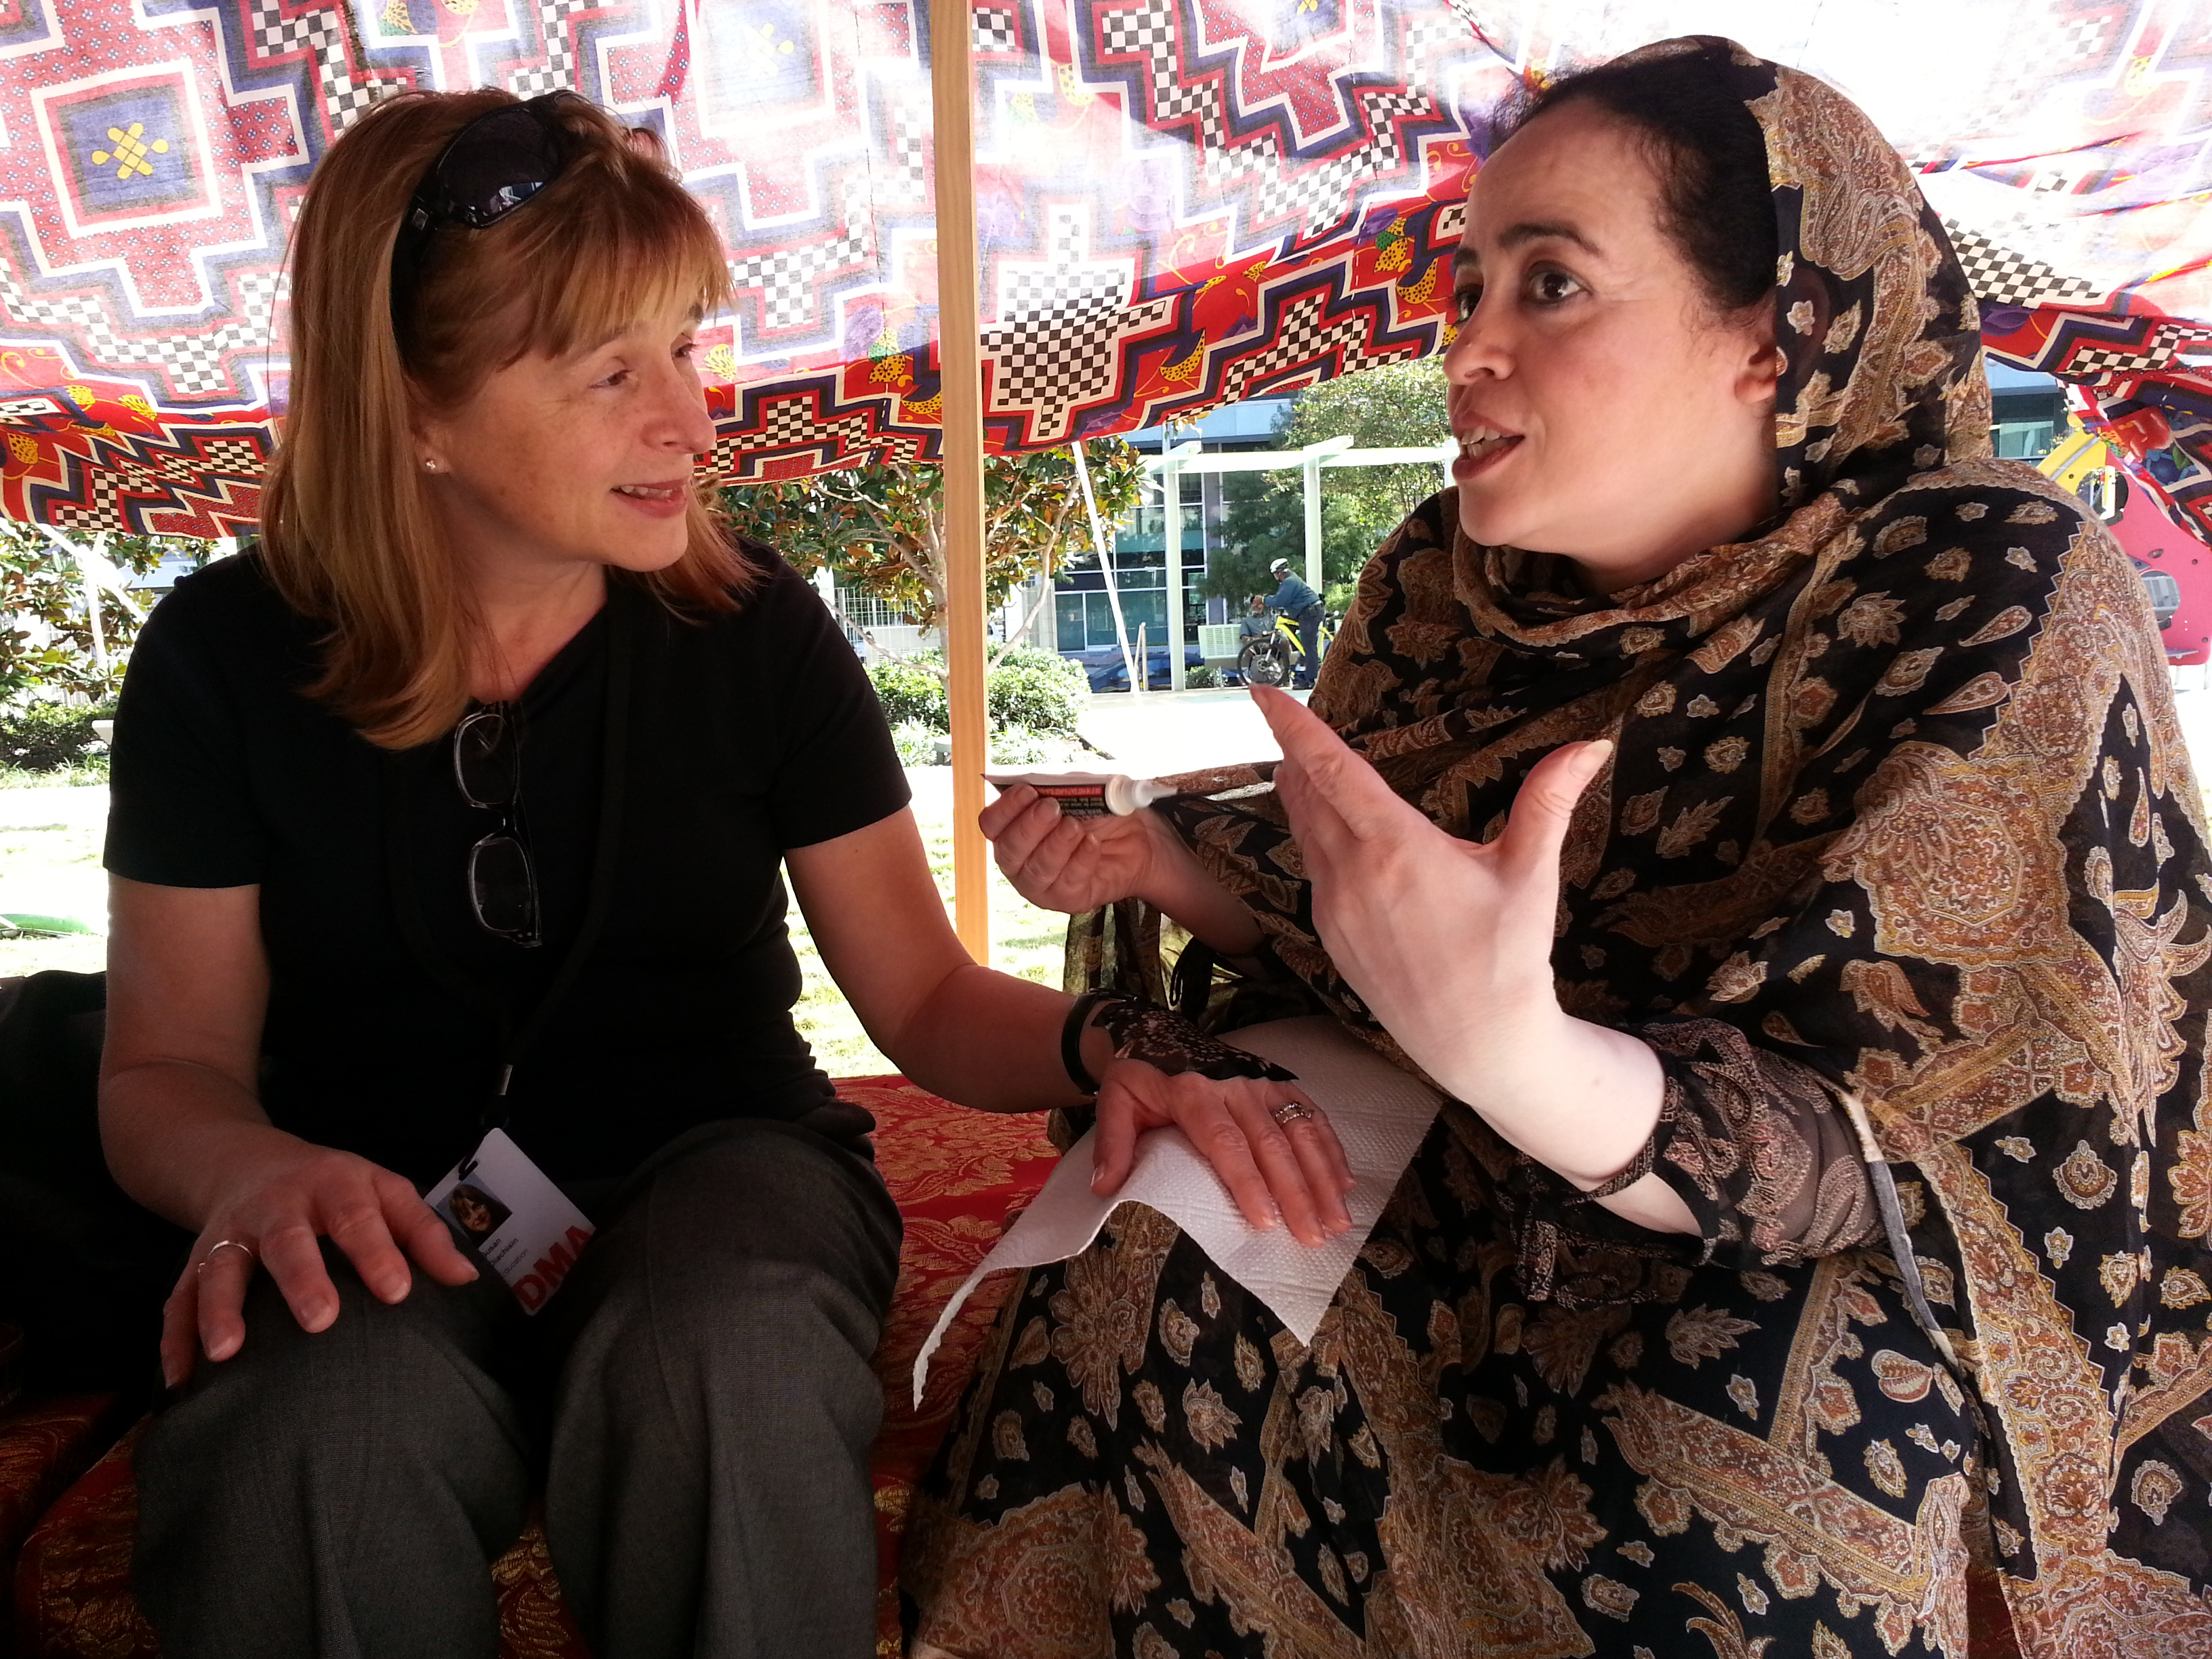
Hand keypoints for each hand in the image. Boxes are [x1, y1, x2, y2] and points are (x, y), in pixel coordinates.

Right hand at [161, 1130, 479, 1388]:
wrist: (248, 1162)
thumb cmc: (336, 1189)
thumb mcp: (385, 1191)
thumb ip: (424, 1233)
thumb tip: (465, 1279)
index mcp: (332, 1186)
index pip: (357, 1217)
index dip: (377, 1252)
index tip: (398, 1292)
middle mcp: (275, 1207)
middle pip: (286, 1239)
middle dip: (301, 1278)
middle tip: (320, 1320)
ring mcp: (229, 1234)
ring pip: (219, 1269)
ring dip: (220, 1310)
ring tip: (227, 1353)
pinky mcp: (194, 1263)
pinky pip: (177, 1300)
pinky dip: (174, 1340)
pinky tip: (181, 1381)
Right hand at [981, 783, 1162, 914]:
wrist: (1137, 839)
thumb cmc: (1098, 812)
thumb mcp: (1078, 788)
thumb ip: (1059, 784)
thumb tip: (1046, 781)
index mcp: (1013, 829)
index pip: (991, 823)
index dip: (1005, 807)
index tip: (1027, 790)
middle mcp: (1019, 860)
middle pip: (1008, 849)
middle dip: (1030, 827)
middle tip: (1052, 808)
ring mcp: (1040, 884)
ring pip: (1036, 870)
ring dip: (1056, 845)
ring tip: (1076, 826)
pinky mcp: (1066, 899)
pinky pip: (1067, 883)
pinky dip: (1081, 860)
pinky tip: (1092, 844)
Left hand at [1092, 1058, 1354, 1246]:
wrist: (1156, 1031)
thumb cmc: (1138, 1077)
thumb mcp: (1114, 1104)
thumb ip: (1113, 1145)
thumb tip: (1104, 1189)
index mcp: (1193, 1093)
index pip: (1226, 1142)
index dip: (1248, 1181)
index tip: (1265, 1220)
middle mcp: (1235, 1086)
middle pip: (1272, 1143)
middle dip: (1296, 1193)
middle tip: (1313, 1236)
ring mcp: (1261, 1083)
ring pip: (1300, 1130)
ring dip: (1323, 1177)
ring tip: (1338, 1221)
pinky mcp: (1278, 1082)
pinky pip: (1311, 1115)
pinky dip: (1331, 1149)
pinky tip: (1345, 1184)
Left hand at [1253, 685, 1610, 1106]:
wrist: (1479, 1047)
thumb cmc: (1508, 959)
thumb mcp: (1530, 875)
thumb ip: (1548, 802)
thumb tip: (1591, 743)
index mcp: (1394, 848)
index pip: (1332, 770)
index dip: (1295, 726)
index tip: (1263, 690)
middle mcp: (1351, 875)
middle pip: (1307, 796)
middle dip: (1296, 754)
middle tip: (1288, 719)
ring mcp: (1334, 909)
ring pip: (1304, 835)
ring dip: (1302, 796)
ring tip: (1300, 765)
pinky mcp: (1331, 938)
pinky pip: (1314, 873)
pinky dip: (1315, 841)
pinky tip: (1330, 835)